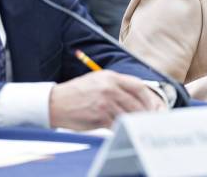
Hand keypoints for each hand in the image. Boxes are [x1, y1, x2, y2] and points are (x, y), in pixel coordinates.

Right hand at [49, 70, 164, 129]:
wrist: (55, 102)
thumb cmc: (77, 93)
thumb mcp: (97, 80)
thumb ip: (116, 85)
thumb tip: (136, 96)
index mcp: (111, 77)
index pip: (138, 86)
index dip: (147, 97)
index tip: (151, 106)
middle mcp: (110, 87)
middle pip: (136, 101)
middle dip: (144, 112)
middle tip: (147, 119)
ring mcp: (105, 102)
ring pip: (128, 114)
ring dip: (133, 121)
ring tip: (135, 125)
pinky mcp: (100, 115)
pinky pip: (117, 124)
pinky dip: (121, 128)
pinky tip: (121, 129)